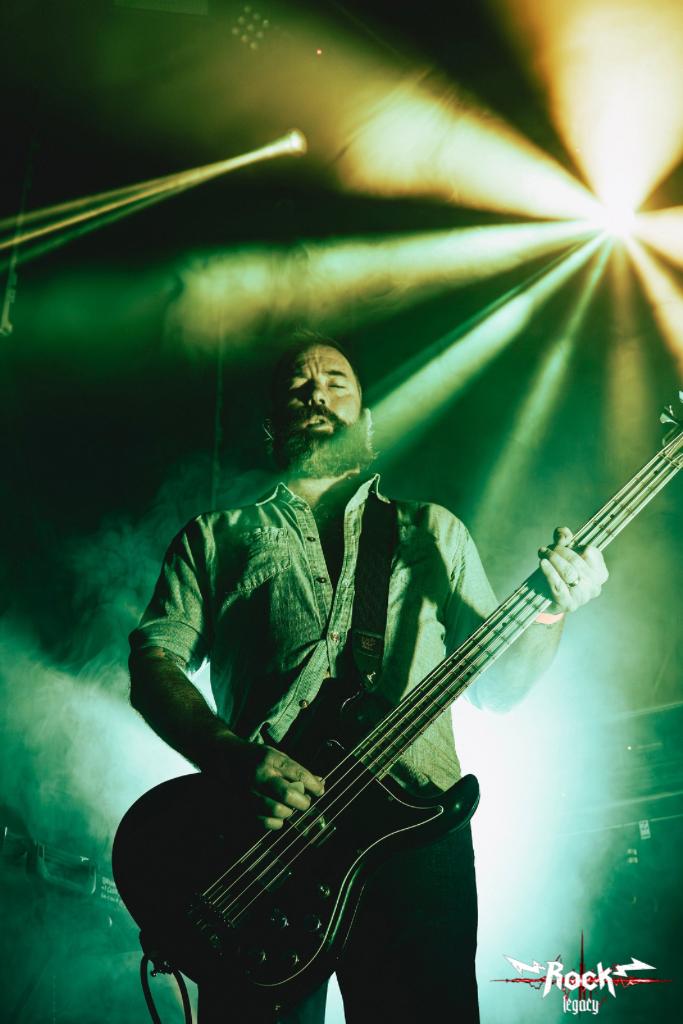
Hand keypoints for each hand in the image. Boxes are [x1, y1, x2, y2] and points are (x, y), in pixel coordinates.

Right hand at [208, 734, 324, 829]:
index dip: (314, 785)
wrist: (224, 758)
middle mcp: (259, 775)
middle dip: (303, 801)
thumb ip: (296, 770)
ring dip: (289, 811)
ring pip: (278, 811)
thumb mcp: (276, 755)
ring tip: (289, 807)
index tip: (320, 790)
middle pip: (288, 794)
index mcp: (269, 759)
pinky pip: (265, 822)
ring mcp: (248, 792)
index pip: (298, 774)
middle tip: (305, 801)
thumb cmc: (255, 757)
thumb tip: (320, 781)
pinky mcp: (242, 806)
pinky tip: (277, 815)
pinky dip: (276, 822)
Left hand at [538, 526, 607, 613]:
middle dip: (559, 551)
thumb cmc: (561, 572)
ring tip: (542, 554)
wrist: (550, 598)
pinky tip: (543, 564)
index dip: (573, 545)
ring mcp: (583, 597)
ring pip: (568, 573)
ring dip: (553, 560)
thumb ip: (564, 538)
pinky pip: (559, 587)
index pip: (590, 552)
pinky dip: (550, 573)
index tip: (559, 543)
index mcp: (600, 573)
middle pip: (576, 561)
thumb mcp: (564, 552)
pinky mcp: (568, 604)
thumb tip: (563, 534)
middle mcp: (595, 586)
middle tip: (546, 549)